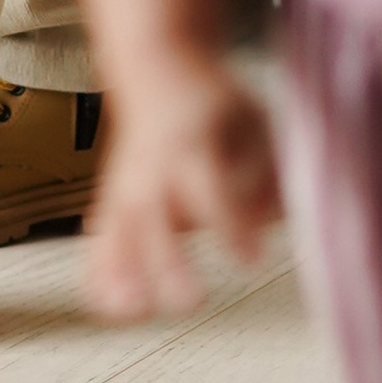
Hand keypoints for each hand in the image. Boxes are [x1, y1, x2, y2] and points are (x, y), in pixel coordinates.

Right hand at [82, 56, 282, 321]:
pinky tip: (112, 311)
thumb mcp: (253, 120)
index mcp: (194, 142)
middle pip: (155, 218)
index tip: (253, 261)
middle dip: (168, 262)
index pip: (209, 189)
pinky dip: (101, 273)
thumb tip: (280, 220)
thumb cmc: (214, 103)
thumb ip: (269, 171)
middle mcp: (153, 166)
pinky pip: (100, 239)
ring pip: (118, 231)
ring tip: (134, 314)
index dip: (230, 226)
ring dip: (122, 272)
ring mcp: (125, 182)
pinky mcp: (111, 198)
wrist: (155, 68)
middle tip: (191, 302)